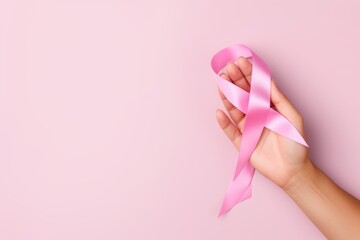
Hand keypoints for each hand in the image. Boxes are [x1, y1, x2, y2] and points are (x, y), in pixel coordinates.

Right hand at [216, 57, 309, 188]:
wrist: (293, 171)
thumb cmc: (296, 144)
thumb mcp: (293, 118)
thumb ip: (280, 99)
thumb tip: (269, 81)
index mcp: (269, 108)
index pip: (256, 88)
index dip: (248, 74)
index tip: (240, 62)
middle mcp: (257, 116)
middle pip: (243, 95)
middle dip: (235, 81)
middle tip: (227, 68)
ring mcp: (248, 129)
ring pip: (234, 109)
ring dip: (227, 96)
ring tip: (221, 83)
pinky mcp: (242, 143)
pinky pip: (230, 131)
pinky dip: (224, 123)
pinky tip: (219, 112)